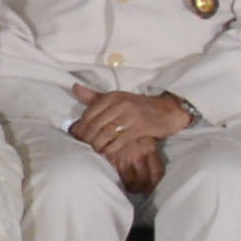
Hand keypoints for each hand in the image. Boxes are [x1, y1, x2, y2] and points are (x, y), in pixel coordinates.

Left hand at [70, 88, 187, 180]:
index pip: (88, 114)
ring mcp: (130, 115)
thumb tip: (74, 88)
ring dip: (97, 145)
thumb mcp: (116, 99)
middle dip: (86, 138)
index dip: (80, 127)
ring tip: (94, 151)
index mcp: (111, 97)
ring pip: (105, 134)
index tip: (76, 137)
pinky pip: (119, 141)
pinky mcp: (140, 127)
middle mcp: (119, 104)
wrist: (166, 111)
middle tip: (83, 146)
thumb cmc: (138, 107)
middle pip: (94, 125)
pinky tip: (106, 153)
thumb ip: (94, 96)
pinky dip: (110, 149)